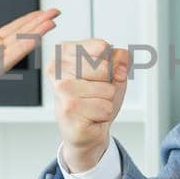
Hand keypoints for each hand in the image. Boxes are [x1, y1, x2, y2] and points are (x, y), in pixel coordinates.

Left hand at [0, 7, 59, 142]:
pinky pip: (12, 56)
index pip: (14, 29)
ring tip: (52, 22)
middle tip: (56, 11)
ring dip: (38, 32)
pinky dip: (25, 47)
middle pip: (22, 33)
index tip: (43, 12)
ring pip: (21, 43)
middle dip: (39, 22)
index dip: (29, 19)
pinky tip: (37, 38)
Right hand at [48, 38, 130, 173]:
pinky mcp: (69, 110)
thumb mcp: (111, 73)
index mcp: (64, 52)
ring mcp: (61, 90)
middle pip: (105, 68)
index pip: (102, 47)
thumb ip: (119, 60)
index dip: (109, 63)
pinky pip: (105, 108)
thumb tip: (121, 62)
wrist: (84, 131)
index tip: (98, 75)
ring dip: (106, 101)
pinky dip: (103, 115)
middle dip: (108, 84)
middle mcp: (58, 69)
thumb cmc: (94, 99)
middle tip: (94, 94)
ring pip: (107, 90)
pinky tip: (90, 116)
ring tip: (92, 105)